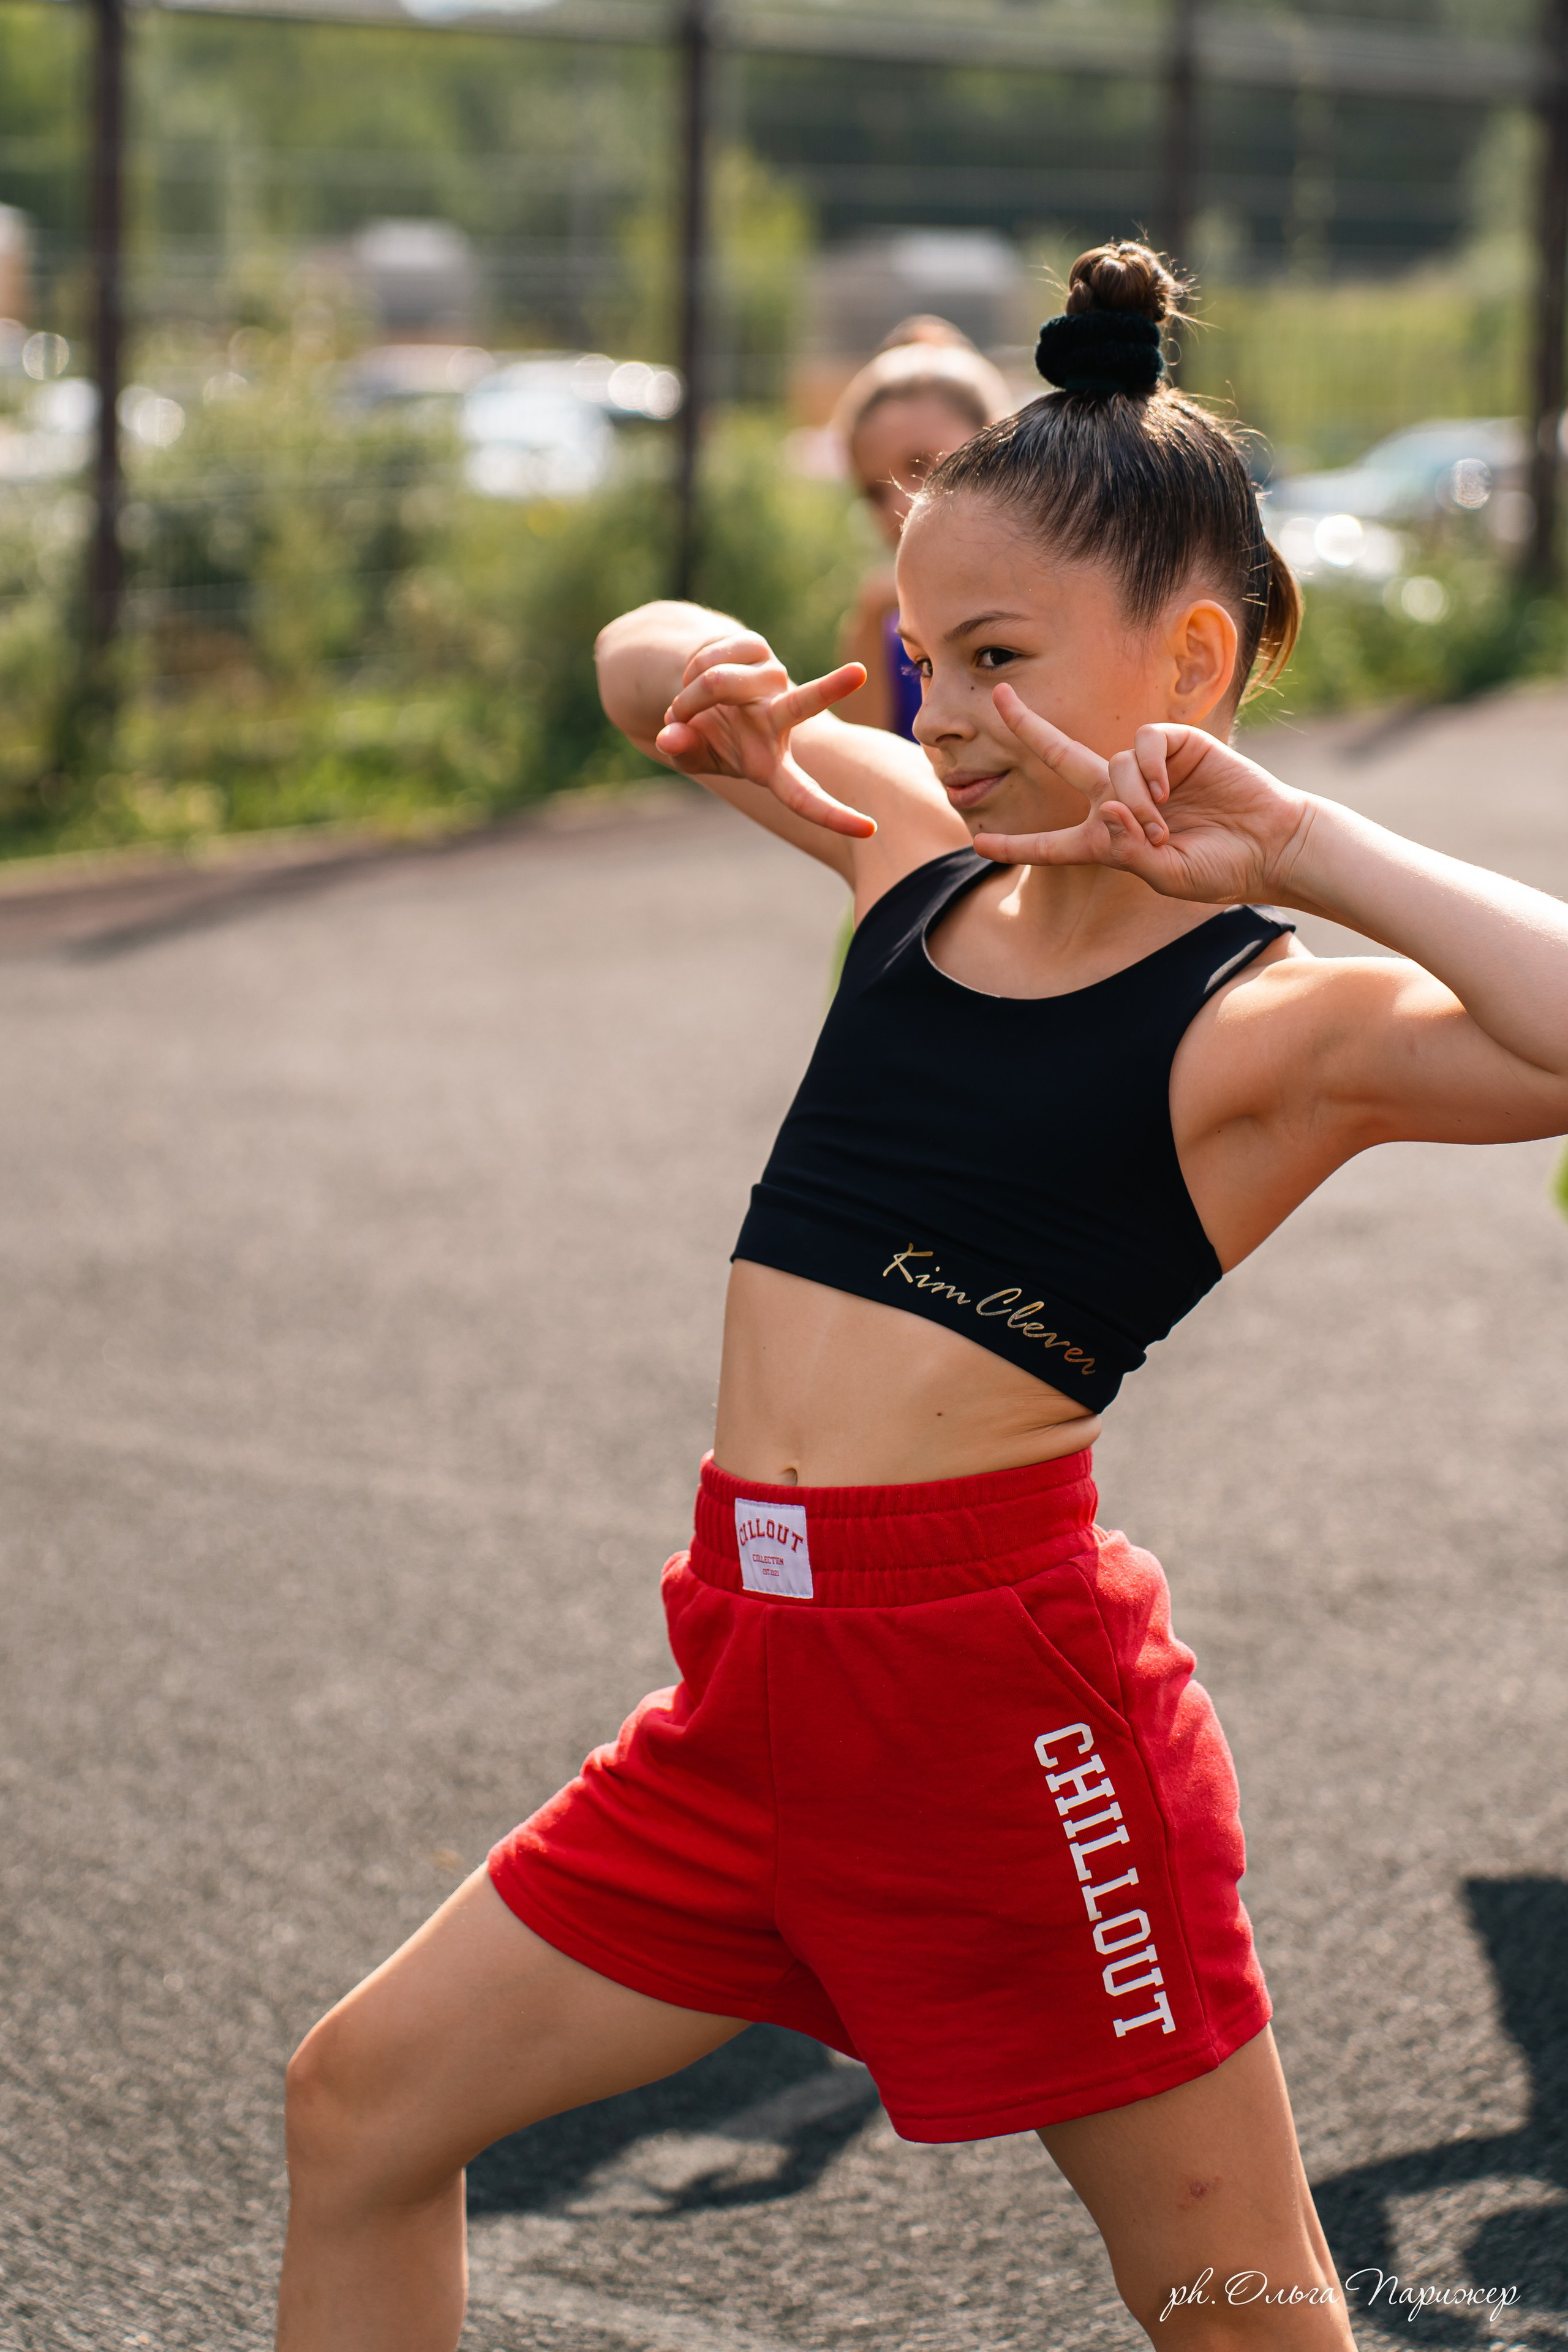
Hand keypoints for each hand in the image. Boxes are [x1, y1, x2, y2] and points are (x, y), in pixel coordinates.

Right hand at [655, 632, 874, 838]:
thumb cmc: (702, 736)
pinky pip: (709, 658)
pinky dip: (688, 673)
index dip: (833, 815)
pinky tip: (694, 680)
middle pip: (802, 705)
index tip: (870, 829)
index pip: (804, 796)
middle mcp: (781, 719)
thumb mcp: (691, 756)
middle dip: (830, 689)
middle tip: (860, 673)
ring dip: (686, 698)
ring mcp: (773, 679)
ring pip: (717, 683)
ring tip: (683, 708)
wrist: (694, 689)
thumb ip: (684, 753)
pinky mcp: (758, 648)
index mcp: (772, 762)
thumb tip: (670, 738)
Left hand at [974, 683, 1313, 903]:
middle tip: (997, 697)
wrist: (1268, 844)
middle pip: (1060, 757)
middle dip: (1028, 727)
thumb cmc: (1217, 869)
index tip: (980, 845)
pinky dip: (1147, 768)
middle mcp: (1119, 798)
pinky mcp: (1174, 745)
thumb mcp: (1165, 874)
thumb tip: (1105, 808)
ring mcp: (1145, 769)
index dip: (1017, 845)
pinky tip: (1167, 789)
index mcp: (1108, 839)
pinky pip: (1140, 744)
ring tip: (1163, 825)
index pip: (1053, 844)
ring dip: (1131, 800)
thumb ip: (1128, 850)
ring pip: (1109, 768)